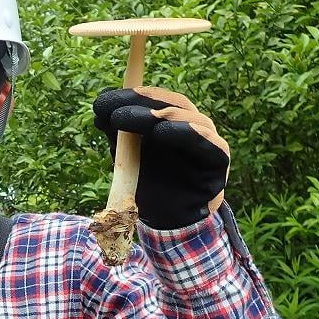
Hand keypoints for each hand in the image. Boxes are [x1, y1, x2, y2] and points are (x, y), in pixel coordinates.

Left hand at [93, 87, 229, 228]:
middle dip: (141, 103)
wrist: (169, 222)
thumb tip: (99, 110)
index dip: (129, 96)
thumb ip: (118, 134)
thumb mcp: (127, 157)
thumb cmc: (150, 186)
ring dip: (158, 116)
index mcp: (172, 121)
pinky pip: (207, 142)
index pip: (154, 99)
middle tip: (114, 110)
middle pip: (172, 104)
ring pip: (190, 118)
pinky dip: (186, 133)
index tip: (102, 102)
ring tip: (128, 119)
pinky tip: (162, 131)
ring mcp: (209, 140)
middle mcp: (193, 125)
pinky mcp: (219, 159)